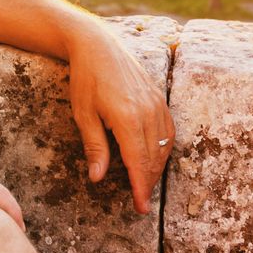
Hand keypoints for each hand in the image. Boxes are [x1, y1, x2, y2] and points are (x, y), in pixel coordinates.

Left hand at [65, 22, 173, 214]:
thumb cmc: (86, 79)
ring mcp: (157, 104)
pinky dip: (163, 149)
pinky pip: (168, 130)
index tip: (141, 207)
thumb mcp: (84, 115)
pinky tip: (154, 158)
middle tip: (141, 203)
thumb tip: (98, 178)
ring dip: (156, 168)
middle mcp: (148, 112)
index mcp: (128, 118)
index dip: (140, 188)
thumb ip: (95, 147)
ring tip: (145, 184)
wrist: (98, 45)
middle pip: (154, 158)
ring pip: (164, 146)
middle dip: (148, 183)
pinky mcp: (159, 98)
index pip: (139, 163)